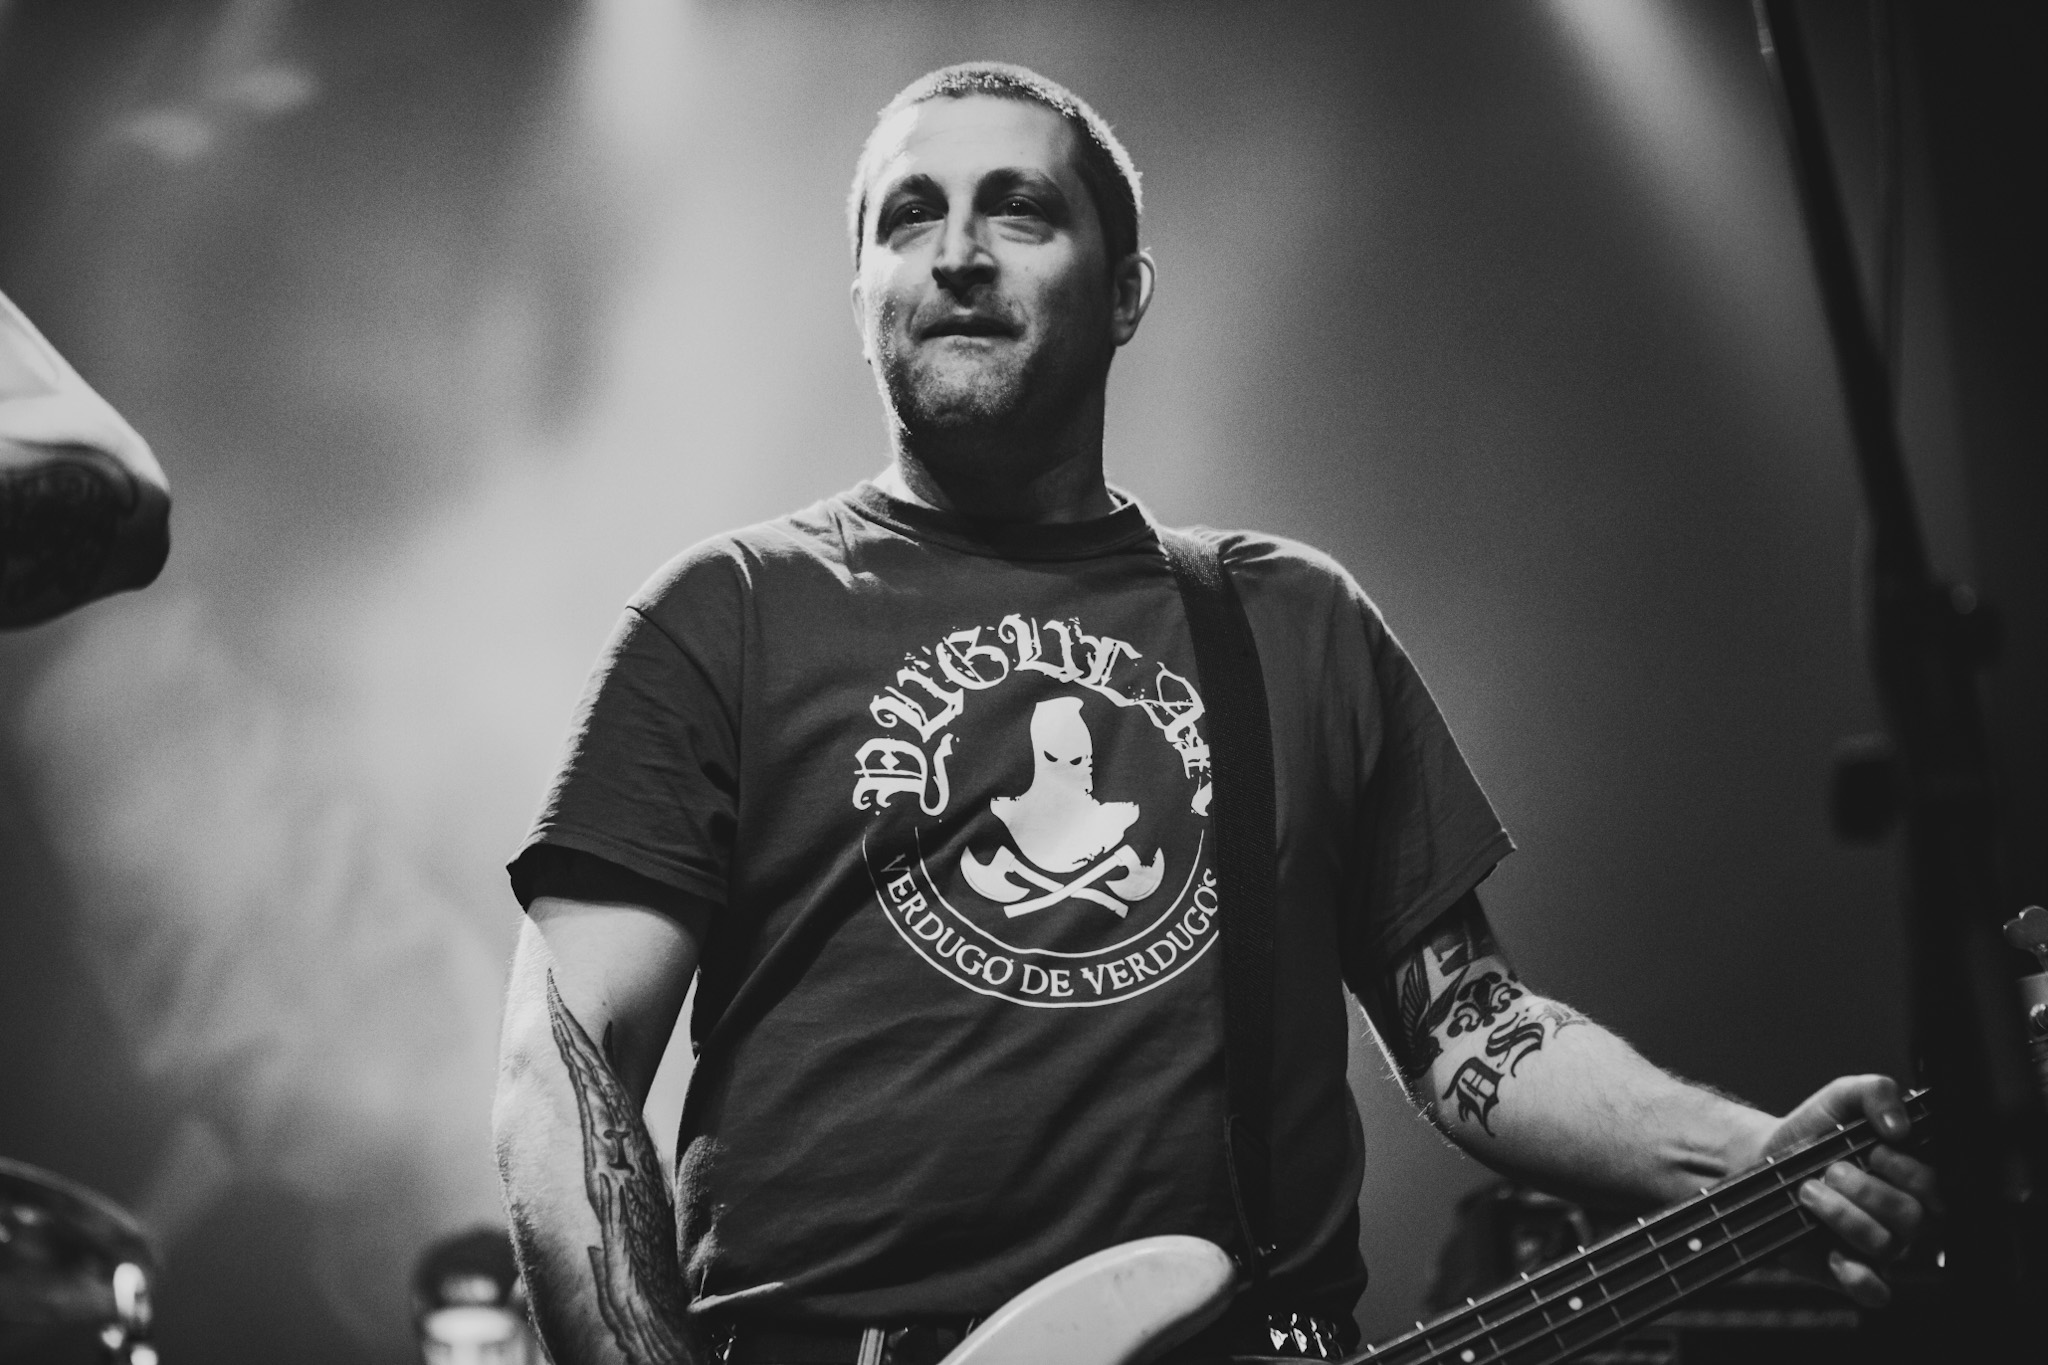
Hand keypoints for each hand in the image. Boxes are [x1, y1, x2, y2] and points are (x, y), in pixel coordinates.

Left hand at [1749, 1074, 1935, 1306]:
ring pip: (1886, 1245)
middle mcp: (1903, 1215)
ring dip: (1843, 1215)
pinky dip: (1857, 1276)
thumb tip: (1900, 1126)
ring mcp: (1879, 1245)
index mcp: (1912, 1178)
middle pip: (1913, 1217)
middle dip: (1867, 1190)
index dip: (1911, 1172)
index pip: (1939, 1188)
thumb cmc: (1812, 1131)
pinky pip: (1874, 1291)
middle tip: (1832, 1170)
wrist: (1763, 1159)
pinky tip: (1831, 1254)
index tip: (1875, 1150)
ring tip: (1809, 1191)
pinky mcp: (1850, 1271)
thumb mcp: (1842, 1096)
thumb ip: (1876, 1092)